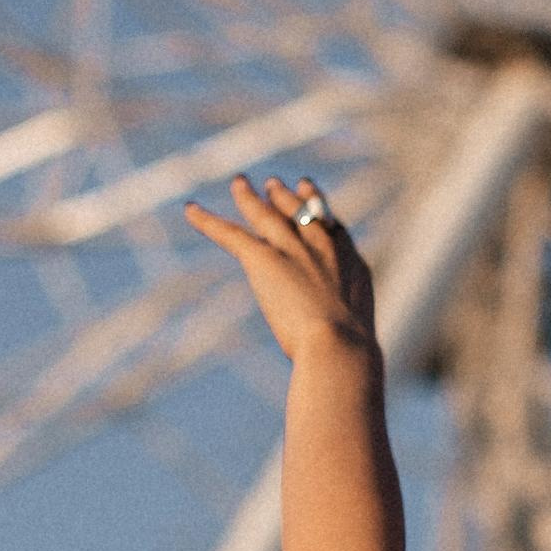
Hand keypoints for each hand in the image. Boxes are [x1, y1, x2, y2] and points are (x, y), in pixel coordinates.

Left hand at [184, 175, 380, 372]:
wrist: (340, 346)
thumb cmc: (354, 354)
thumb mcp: (360, 340)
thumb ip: (350, 337)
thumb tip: (353, 366)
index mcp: (352, 264)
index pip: (332, 228)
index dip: (319, 210)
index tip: (312, 197)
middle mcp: (322, 247)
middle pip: (301, 211)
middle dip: (287, 197)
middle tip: (274, 184)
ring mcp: (293, 250)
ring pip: (266, 215)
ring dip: (249, 198)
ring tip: (239, 184)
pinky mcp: (263, 258)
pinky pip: (230, 234)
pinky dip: (207, 221)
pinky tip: (190, 210)